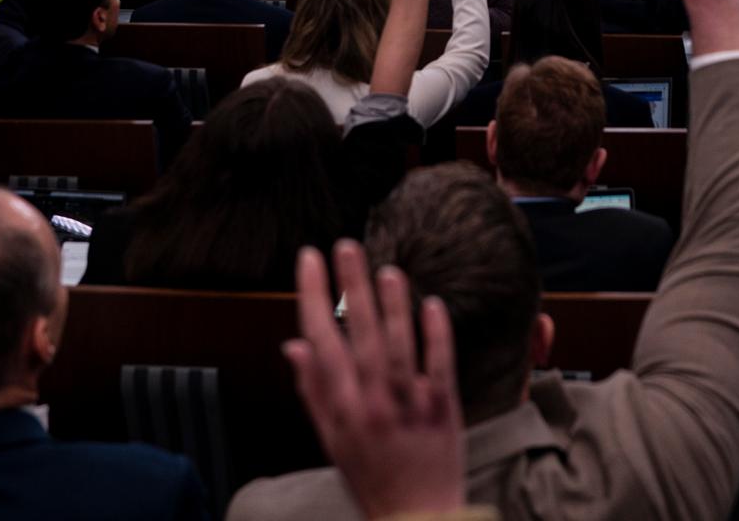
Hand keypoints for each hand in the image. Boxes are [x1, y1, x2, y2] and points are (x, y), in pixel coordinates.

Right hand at [286, 243, 464, 520]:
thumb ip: (314, 390)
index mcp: (341, 408)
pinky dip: (436, 334)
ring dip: (393, 304)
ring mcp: (411, 403)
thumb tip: (294, 344)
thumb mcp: (330, 438)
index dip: (313, 296)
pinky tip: (433, 303)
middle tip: (345, 245)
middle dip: (350, 285)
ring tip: (386, 268)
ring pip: (400, 344)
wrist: (416, 514)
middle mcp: (373, 402)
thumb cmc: (370, 476)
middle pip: (362, 334)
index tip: (309, 260)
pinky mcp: (443, 406)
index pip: (321, 340)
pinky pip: (439, 363)